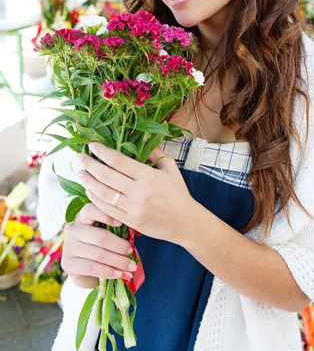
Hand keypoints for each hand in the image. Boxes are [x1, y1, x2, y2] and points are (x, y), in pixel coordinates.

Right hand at [62, 203, 135, 288]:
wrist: (85, 268)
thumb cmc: (100, 246)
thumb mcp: (108, 233)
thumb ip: (118, 229)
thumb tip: (137, 233)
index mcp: (83, 216)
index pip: (90, 210)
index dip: (106, 215)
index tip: (121, 223)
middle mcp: (73, 229)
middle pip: (99, 237)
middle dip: (119, 246)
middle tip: (130, 252)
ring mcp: (69, 247)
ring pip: (97, 254)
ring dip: (117, 261)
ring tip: (130, 266)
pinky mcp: (68, 264)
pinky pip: (91, 268)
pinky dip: (108, 271)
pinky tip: (118, 274)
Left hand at [78, 142, 196, 245]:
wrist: (186, 222)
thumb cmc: (179, 193)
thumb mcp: (170, 168)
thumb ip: (155, 153)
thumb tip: (140, 139)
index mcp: (149, 176)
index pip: (119, 161)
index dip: (103, 152)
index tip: (92, 146)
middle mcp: (139, 192)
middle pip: (107, 176)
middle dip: (90, 165)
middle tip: (79, 158)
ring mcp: (133, 208)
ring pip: (104, 194)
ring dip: (89, 182)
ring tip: (80, 173)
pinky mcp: (130, 221)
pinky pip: (108, 210)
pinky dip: (96, 200)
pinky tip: (90, 191)